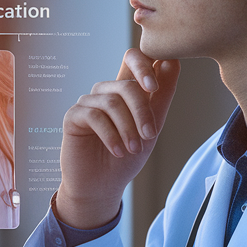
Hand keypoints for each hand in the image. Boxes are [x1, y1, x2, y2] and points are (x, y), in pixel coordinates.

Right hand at [55, 49, 179, 227]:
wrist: (102, 187)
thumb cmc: (127, 158)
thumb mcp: (152, 127)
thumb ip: (162, 96)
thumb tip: (172, 61)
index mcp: (125, 91)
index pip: (133, 59)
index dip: (144, 65)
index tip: (154, 88)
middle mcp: (106, 92)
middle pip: (126, 85)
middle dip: (142, 111)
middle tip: (149, 135)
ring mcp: (88, 103)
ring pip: (112, 102)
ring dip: (128, 128)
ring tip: (133, 149)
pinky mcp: (73, 116)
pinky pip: (94, 116)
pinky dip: (111, 135)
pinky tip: (118, 151)